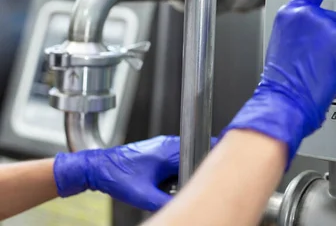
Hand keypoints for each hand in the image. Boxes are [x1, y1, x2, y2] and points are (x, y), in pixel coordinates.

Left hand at [54, 136, 216, 210]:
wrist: (98, 167)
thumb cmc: (116, 175)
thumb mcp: (143, 195)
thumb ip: (165, 202)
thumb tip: (181, 208)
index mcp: (169, 151)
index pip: (200, 151)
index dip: (211, 161)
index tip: (220, 168)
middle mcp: (168, 144)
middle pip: (195, 154)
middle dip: (200, 167)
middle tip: (203, 181)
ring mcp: (163, 146)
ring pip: (185, 157)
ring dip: (187, 169)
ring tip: (182, 183)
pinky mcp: (157, 151)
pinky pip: (175, 159)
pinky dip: (177, 170)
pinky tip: (169, 181)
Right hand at [220, 0, 335, 166]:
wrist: (283, 101)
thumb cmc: (282, 84)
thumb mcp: (286, 48)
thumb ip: (303, 34)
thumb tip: (318, 40)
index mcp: (290, 14)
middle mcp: (307, 14)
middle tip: (320, 64)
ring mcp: (325, 25)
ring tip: (322, 74)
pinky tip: (330, 79)